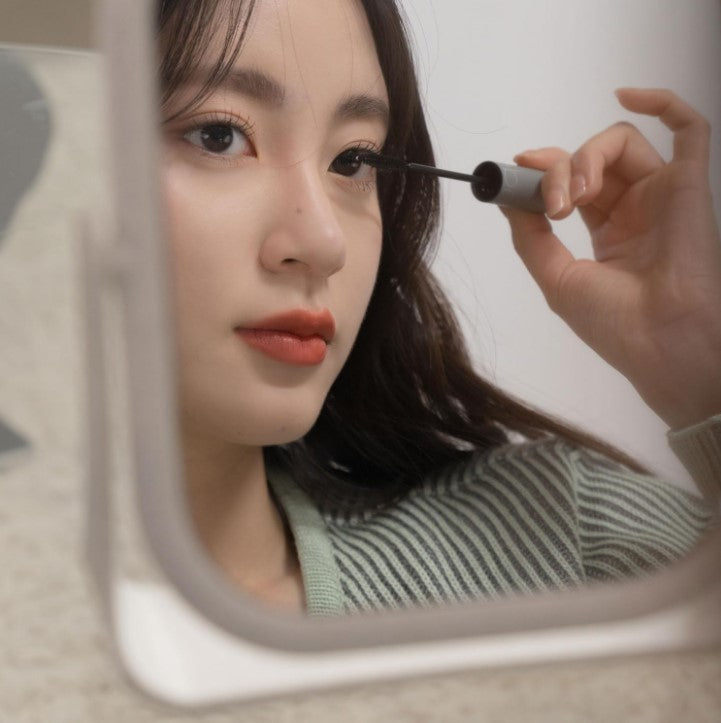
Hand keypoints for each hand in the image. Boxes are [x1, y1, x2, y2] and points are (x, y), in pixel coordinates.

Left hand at [503, 88, 720, 429]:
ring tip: (575, 197)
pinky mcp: (690, 185)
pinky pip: (689, 130)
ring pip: (620, 144)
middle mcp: (635, 209)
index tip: (514, 171)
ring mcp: (662, 195)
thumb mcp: (556, 277)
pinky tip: (627, 95)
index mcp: (607, 231)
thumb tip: (506, 196)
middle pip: (589, 161)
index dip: (542, 172)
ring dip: (587, 157)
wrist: (659, 343)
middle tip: (550, 203)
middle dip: (558, 169)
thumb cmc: (612, 323)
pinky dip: (662, 103)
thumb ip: (530, 235)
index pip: (569, 183)